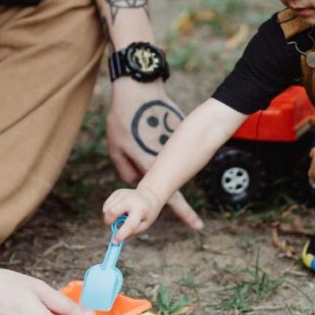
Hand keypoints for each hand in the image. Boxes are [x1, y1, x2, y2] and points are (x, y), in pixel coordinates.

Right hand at [103, 187, 164, 241]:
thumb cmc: (147, 213)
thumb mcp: (145, 224)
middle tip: (112, 226)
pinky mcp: (118, 192)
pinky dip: (108, 211)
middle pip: (112, 211)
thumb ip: (132, 231)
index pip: (130, 224)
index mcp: (140, 209)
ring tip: (118, 217)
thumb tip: (117, 235)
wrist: (149, 195)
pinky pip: (106, 204)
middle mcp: (131, 200)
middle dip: (109, 221)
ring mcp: (123, 194)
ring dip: (108, 216)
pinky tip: (117, 211)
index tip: (115, 241)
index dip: (121, 234)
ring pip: (107, 208)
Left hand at [106, 79, 202, 231]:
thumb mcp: (117, 147)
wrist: (138, 88)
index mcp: (152, 164)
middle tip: (150, 155)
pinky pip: (166, 137)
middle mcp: (168, 154)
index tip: (197, 226)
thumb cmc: (124, 118)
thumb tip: (136, 180)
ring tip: (138, 124)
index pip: (173, 196)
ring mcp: (174, 139)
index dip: (185, 213)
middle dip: (159, 169)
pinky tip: (146, 119)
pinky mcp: (176, 126)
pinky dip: (157, 133)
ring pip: (164, 153)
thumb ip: (126, 169)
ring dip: (153, 145)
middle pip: (166, 171)